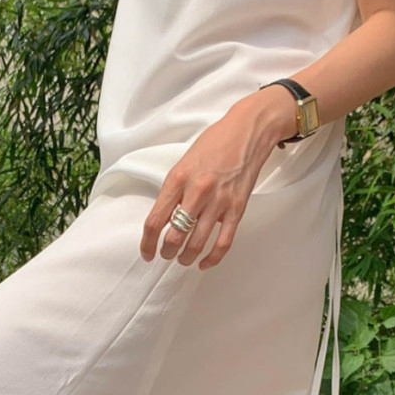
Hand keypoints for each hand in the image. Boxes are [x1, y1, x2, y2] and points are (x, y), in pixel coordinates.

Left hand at [139, 87, 297, 270]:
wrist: (247, 131)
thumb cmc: (214, 144)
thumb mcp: (183, 164)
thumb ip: (172, 192)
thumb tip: (163, 219)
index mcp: (178, 179)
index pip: (155, 221)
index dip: (147, 244)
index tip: (147, 253)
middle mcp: (197, 192)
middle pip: (174, 237)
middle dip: (167, 253)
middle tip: (166, 255)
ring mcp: (218, 202)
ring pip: (197, 244)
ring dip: (186, 258)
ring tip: (183, 259)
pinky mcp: (237, 209)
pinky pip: (222, 243)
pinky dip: (211, 259)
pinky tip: (203, 263)